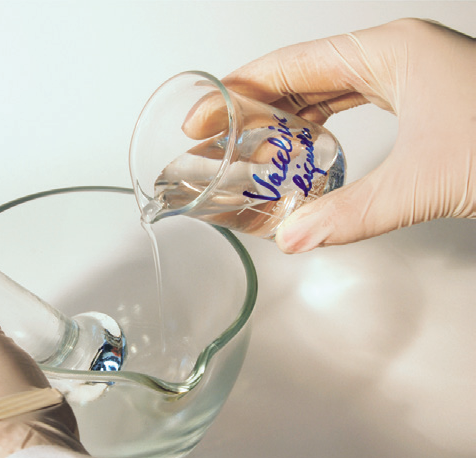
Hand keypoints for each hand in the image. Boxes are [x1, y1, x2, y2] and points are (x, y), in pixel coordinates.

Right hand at [194, 18, 475, 251]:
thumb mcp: (422, 182)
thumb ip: (348, 214)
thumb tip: (292, 239)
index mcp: (389, 50)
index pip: (291, 65)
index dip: (238, 92)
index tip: (201, 115)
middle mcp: (397, 54)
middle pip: (303, 74)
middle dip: (254, 107)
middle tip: (212, 136)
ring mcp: (412, 73)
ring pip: (328, 89)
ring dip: (286, 118)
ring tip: (247, 147)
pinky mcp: (425, 97)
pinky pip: (355, 103)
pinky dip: (322, 125)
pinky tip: (301, 146)